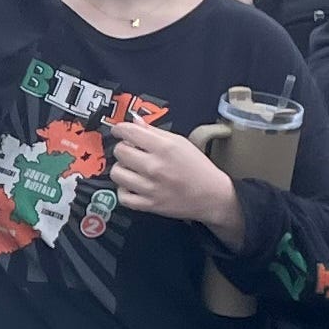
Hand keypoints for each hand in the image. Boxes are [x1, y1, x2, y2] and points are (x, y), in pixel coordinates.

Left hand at [107, 119, 241, 232]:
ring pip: (117, 173)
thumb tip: (136, 123)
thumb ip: (155, 132)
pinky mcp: (149, 205)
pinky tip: (132, 185)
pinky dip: (124, 190)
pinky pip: (123, 196)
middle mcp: (155, 167)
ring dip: (121, 168)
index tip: (119, 131)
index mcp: (164, 148)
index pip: (130, 132)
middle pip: (120, 152)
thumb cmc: (198, 168)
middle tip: (130, 150)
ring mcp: (151, 187)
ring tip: (131, 168)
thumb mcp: (180, 142)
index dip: (120, 129)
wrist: (212, 195)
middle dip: (122, 148)